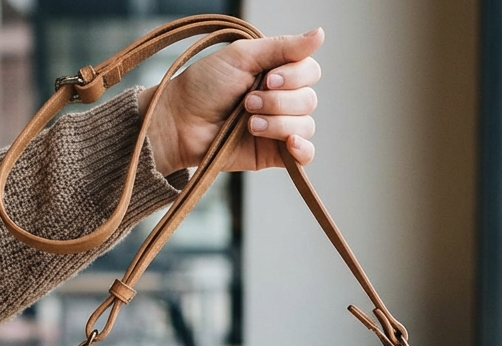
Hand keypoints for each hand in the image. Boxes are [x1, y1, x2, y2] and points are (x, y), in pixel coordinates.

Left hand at [142, 28, 324, 175]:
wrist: (180, 122)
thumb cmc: (204, 85)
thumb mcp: (243, 56)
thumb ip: (283, 47)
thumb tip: (321, 34)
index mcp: (277, 73)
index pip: (310, 71)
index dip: (295, 76)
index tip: (269, 78)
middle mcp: (282, 99)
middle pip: (309, 100)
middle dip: (278, 101)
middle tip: (248, 102)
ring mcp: (279, 128)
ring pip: (305, 125)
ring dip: (277, 123)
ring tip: (249, 123)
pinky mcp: (274, 154)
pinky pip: (305, 155)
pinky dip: (302, 149)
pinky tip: (289, 143)